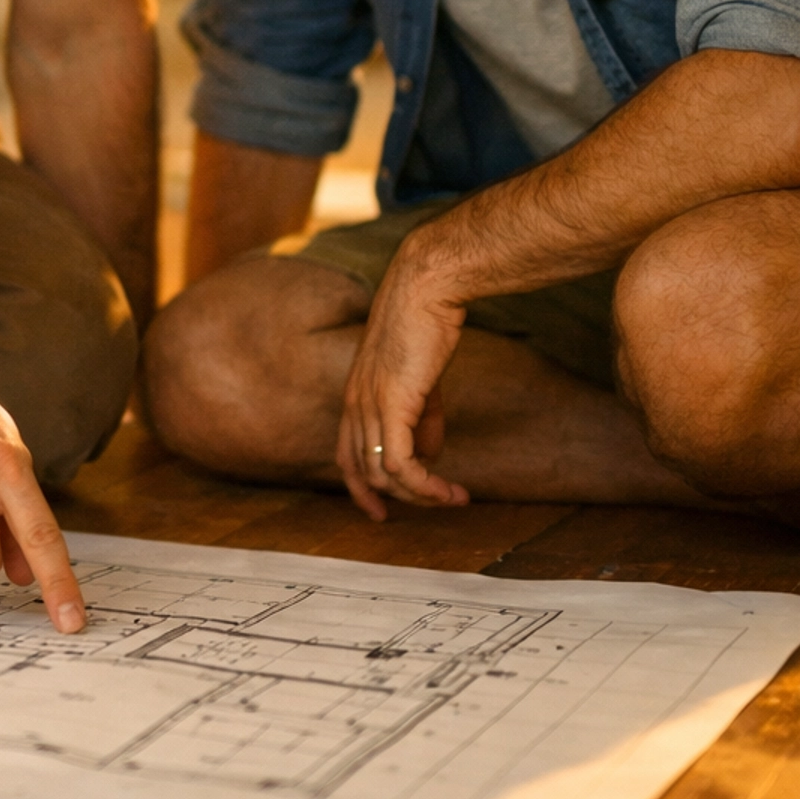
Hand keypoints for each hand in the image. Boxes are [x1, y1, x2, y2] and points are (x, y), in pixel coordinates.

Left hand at [336, 239, 471, 521]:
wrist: (427, 287)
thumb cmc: (426, 323)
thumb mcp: (421, 379)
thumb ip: (422, 416)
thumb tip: (428, 455)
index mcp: (355, 395)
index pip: (345, 455)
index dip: (360, 489)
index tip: (381, 511)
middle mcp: (354, 404)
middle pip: (363, 471)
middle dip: (400, 498)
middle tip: (438, 503)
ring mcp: (369, 405)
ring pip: (383, 474)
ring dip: (421, 494)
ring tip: (454, 497)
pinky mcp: (391, 404)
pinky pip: (401, 464)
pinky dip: (425, 485)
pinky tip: (450, 490)